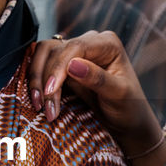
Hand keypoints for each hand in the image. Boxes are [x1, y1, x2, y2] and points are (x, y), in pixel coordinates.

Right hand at [28, 32, 165, 165]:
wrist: (126, 122)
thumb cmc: (129, 107)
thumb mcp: (118, 95)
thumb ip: (98, 78)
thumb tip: (73, 64)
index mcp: (107, 43)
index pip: (75, 47)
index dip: (58, 67)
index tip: (51, 91)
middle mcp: (89, 42)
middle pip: (55, 49)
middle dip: (46, 78)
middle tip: (46, 107)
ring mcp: (75, 53)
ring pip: (44, 55)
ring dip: (37, 79)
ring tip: (39, 105)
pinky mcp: (63, 66)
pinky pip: (42, 66)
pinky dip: (37, 82)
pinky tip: (38, 100)